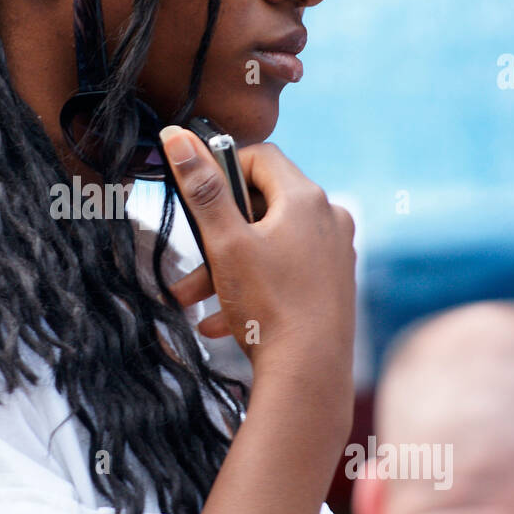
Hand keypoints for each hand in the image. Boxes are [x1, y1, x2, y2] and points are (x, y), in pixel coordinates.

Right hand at [159, 128, 356, 384]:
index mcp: (306, 199)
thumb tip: (178, 137)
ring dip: (226, 267)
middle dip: (216, 233)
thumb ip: (202, 189)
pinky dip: (252, 288)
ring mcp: (335, 253)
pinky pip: (285, 273)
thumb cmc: (269, 306)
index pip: (259, 156)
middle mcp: (329, 219)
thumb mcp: (225, 244)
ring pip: (269, 245)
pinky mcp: (334, 286)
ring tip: (192, 300)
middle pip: (262, 205)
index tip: (196, 196)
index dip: (221, 170)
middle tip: (188, 262)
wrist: (310, 376)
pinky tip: (221, 322)